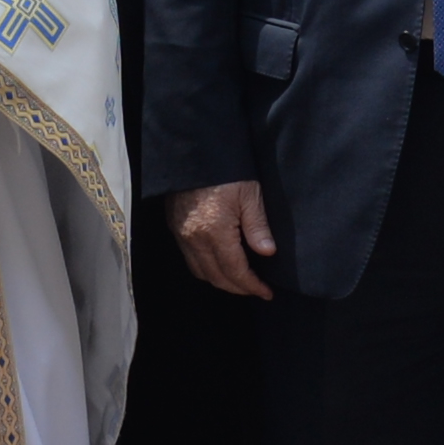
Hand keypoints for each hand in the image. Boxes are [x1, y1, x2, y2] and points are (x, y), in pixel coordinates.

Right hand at [171, 181, 279, 298]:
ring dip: (221, 281)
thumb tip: (268, 252)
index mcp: (215, 232)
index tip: (266, 292)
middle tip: (257, 289)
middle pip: (216, 277)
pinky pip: (190, 260)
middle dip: (238, 288)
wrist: (192, 152)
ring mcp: (182, 235)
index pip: (235, 271)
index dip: (251, 286)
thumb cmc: (225, 171)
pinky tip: (220, 264)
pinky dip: (206, 269)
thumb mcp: (249, 194)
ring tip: (240, 280)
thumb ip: (258, 226)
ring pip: (200, 272)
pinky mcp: (175, 229)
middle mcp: (194, 239)